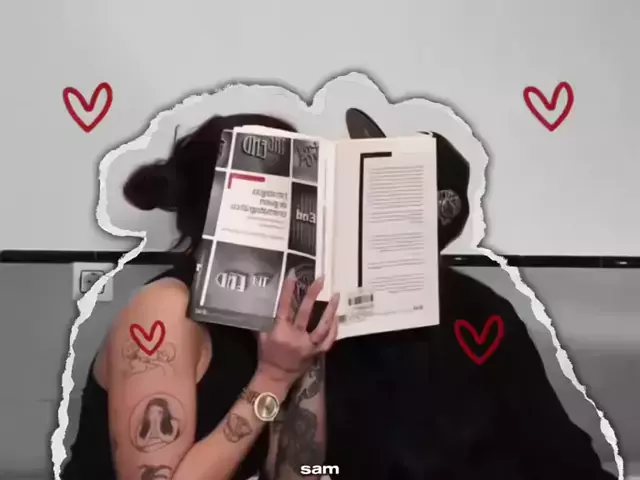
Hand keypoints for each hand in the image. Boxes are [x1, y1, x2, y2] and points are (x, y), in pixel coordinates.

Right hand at [257, 272, 339, 386]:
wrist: (276, 378)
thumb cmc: (267, 356)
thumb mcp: (263, 336)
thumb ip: (268, 321)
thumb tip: (275, 302)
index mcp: (280, 332)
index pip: (284, 307)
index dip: (288, 291)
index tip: (293, 276)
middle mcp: (295, 338)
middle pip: (305, 313)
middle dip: (313, 295)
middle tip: (321, 280)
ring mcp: (308, 346)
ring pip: (322, 327)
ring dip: (330, 311)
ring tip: (336, 296)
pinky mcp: (316, 353)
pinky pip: (328, 340)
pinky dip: (334, 329)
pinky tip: (336, 317)